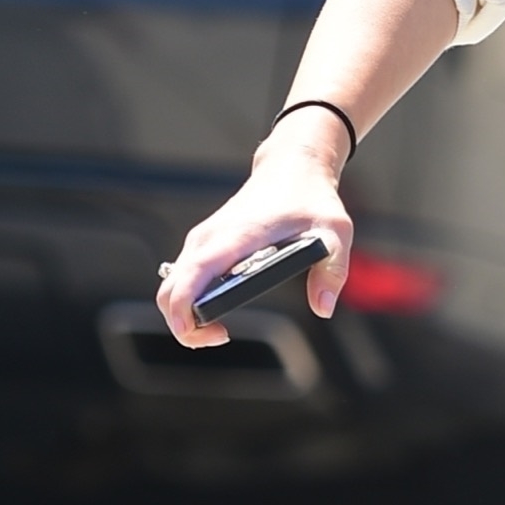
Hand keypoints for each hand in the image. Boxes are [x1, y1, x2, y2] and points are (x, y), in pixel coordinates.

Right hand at [155, 118, 353, 347]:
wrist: (291, 168)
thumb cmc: (310, 199)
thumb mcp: (335, 232)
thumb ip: (333, 270)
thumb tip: (323, 307)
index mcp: (233, 237)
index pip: (191, 277)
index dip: (184, 312)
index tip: (205, 335)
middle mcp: (208, 239)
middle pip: (169, 291)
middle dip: (184, 325)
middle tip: (221, 336)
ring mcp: (202, 241)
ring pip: (172, 286)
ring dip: (186, 314)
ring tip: (220, 329)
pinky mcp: (204, 244)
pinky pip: (182, 278)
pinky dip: (189, 300)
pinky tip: (217, 311)